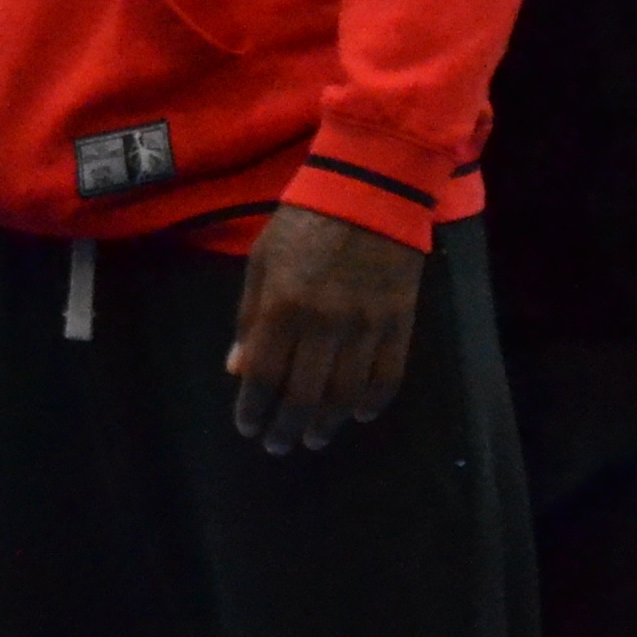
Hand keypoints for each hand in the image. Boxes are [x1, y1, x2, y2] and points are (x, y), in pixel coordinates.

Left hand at [226, 204, 424, 454]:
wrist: (370, 190)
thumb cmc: (304, 223)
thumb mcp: (261, 261)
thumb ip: (249, 318)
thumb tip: (237, 369)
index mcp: (283, 307)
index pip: (264, 376)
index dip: (253, 408)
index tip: (248, 427)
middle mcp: (324, 323)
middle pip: (304, 395)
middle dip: (287, 428)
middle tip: (279, 445)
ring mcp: (366, 326)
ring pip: (345, 394)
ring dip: (327, 424)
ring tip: (315, 439)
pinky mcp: (400, 322)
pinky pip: (388, 376)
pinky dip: (372, 402)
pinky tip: (357, 415)